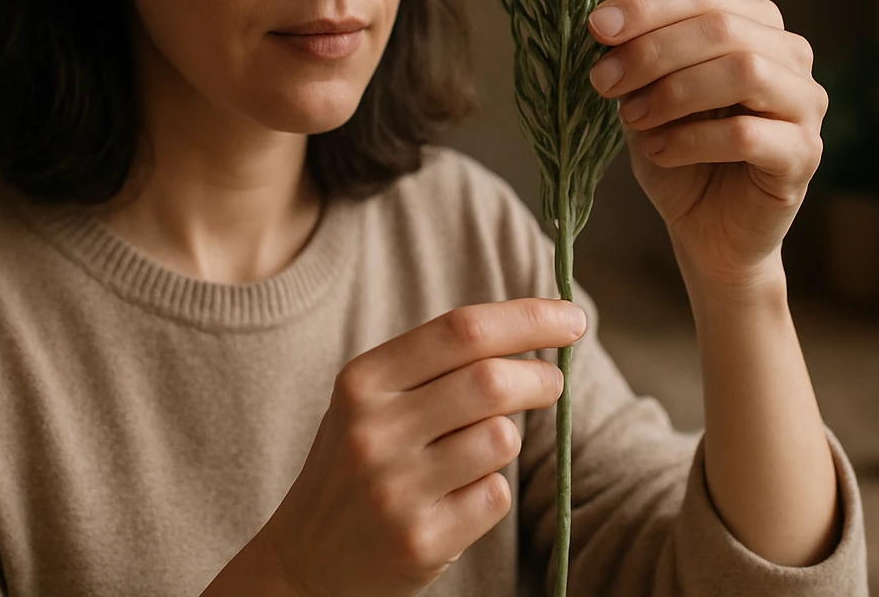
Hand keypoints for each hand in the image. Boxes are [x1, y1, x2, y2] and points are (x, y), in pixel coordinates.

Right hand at [254, 298, 586, 595]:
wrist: (306, 561)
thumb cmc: (359, 462)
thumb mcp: (373, 400)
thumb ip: (440, 363)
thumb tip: (540, 327)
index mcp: (362, 381)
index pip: (461, 330)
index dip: (528, 318)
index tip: (572, 318)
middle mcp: (373, 431)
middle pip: (491, 382)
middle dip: (540, 376)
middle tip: (553, 381)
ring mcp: (395, 490)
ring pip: (501, 440)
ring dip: (507, 439)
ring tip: (478, 450)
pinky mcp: (419, 542)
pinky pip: (494, 496)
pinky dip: (491, 491)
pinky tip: (456, 499)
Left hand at [586, 0, 827, 288]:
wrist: (708, 231)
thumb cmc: (679, 153)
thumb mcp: (647, 97)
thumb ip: (637, 60)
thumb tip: (605, 25)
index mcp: (754, 24)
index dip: (647, 7)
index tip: (596, 27)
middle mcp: (790, 55)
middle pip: (722, 28)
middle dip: (652, 51)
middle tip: (603, 82)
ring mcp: (806, 104)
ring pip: (744, 72)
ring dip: (675, 92)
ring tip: (632, 118)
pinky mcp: (804, 156)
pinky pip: (748, 135)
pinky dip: (692, 140)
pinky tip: (660, 152)